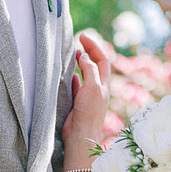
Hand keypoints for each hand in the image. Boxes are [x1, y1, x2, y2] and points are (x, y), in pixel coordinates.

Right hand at [62, 31, 112, 149]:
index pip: (101, 59)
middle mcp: (97, 88)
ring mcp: (88, 95)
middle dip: (88, 52)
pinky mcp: (78, 103)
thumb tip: (84, 55)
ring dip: (80, 63)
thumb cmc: (89, 111)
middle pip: (95, 65)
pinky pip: (76, 86)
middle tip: (78, 41)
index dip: (93, 46)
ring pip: (85, 74)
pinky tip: (67, 74)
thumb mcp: (92, 86)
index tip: (83, 37)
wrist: (81, 134)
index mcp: (103, 83)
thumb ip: (89, 69)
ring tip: (71, 54)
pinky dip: (72, 77)